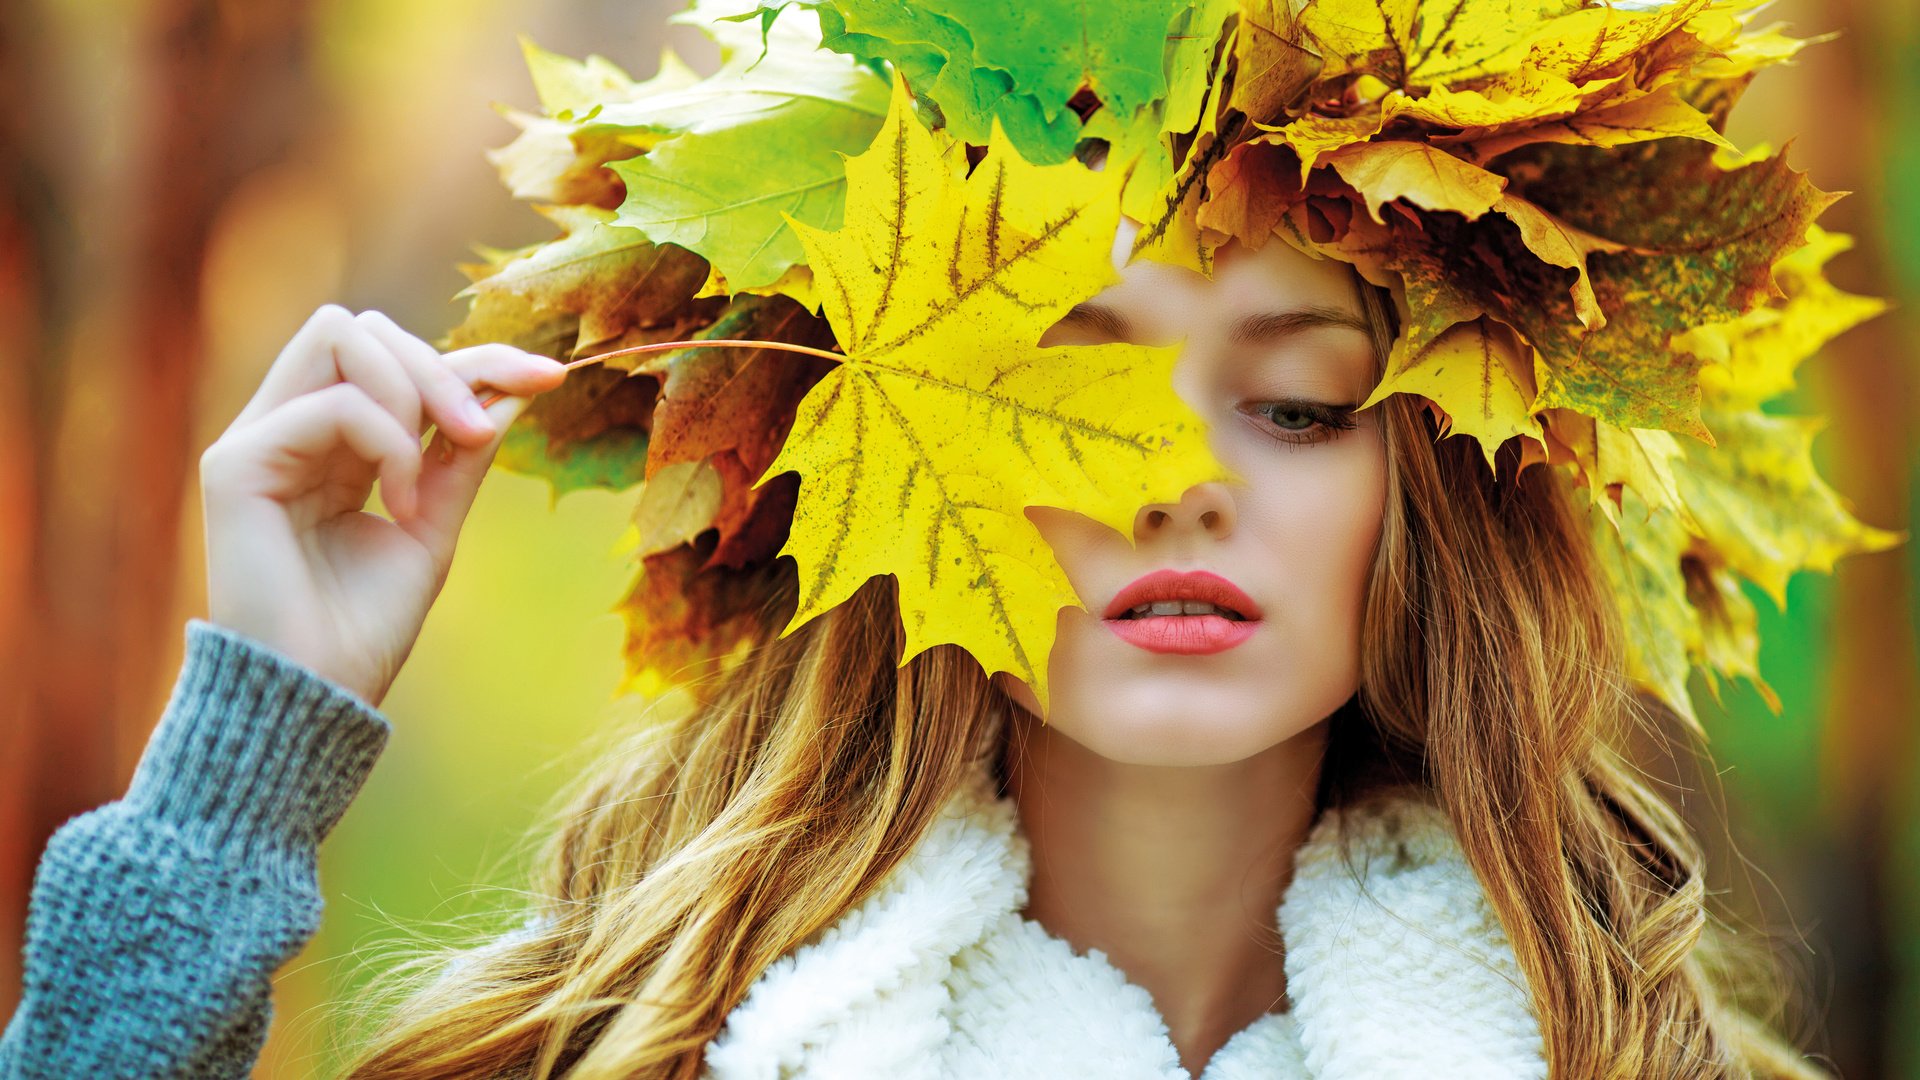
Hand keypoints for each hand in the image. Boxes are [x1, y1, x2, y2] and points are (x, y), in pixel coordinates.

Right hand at [198, 305, 566, 706]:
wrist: (317, 695)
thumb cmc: (365, 626)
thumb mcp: (435, 522)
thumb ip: (463, 453)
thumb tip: (515, 385)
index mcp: (329, 442)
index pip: (397, 359)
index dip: (478, 357)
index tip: (550, 377)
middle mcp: (287, 428)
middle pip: (365, 328)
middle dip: (443, 365)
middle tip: (482, 434)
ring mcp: (257, 440)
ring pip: (341, 335)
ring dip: (414, 388)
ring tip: (439, 466)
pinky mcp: (236, 463)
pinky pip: (334, 405)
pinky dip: (389, 444)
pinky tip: (398, 505)